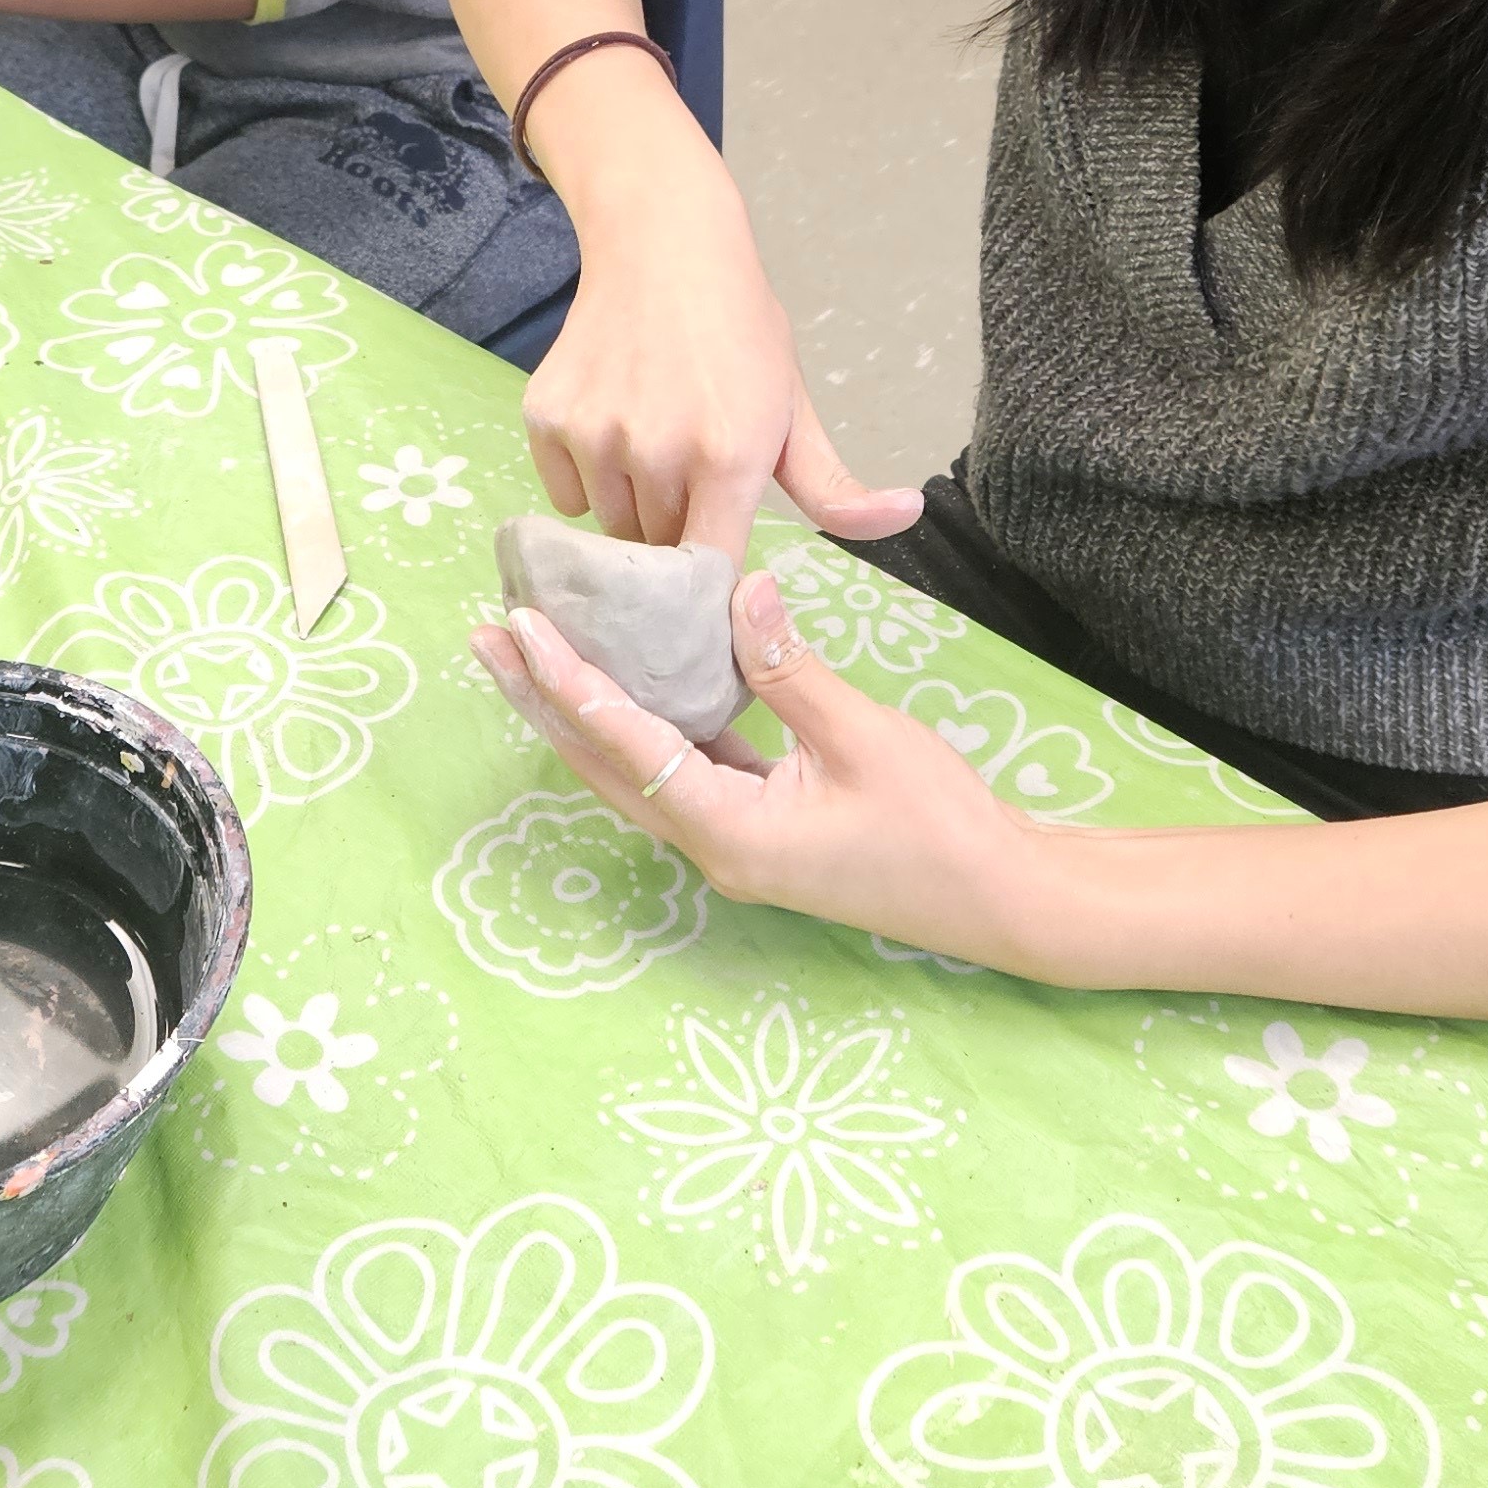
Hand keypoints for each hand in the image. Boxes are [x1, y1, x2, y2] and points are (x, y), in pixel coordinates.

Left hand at [474, 571, 1049, 970]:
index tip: (523, 628)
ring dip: (582, 713)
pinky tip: (626, 678)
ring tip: (532, 653)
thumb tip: (738, 590)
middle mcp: (714, 847)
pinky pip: (679, 770)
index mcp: (732, 833)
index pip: (629, 745)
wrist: (999, 897)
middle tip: (488, 636)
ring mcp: (732, 843)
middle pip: (604, 765)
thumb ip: (790, 668)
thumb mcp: (864, 737)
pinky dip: (643, 724)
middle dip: (544, 700)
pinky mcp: (755, 829)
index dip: (572, 683)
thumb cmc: (940, 824)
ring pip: (633, 770)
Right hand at [525, 175, 920, 558]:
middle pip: (660, 554)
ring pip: (611, 527)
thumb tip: (910, 515)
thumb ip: (837, 487)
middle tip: (691, 486)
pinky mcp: (546, 419)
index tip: (723, 569)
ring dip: (632, 511)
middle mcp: (656, 454)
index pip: (713, 572)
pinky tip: (611, 432)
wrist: (662, 246)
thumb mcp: (796, 406)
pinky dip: (586, 481)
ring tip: (652, 453)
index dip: (718, 584)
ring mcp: (595, 436)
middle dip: (677, 538)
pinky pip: (565, 494)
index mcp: (729, 459)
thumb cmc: (740, 331)